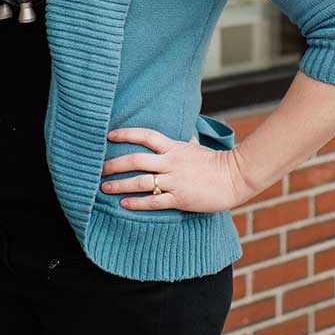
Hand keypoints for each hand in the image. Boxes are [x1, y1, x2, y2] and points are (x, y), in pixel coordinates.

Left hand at [100, 127, 254, 213]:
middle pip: (136, 159)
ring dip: (120, 184)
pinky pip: (153, 201)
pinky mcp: (180, 198)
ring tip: (104, 187)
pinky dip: (136, 203)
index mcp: (174, 147)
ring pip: (140, 181)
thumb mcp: (196, 146)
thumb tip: (182, 129)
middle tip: (99, 168)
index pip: (145, 136)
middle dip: (114, 164)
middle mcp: (171, 162)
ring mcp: (175, 180)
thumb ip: (184, 140)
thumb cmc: (215, 162)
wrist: (235, 177)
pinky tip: (123, 204)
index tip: (109, 135)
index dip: (126, 134)